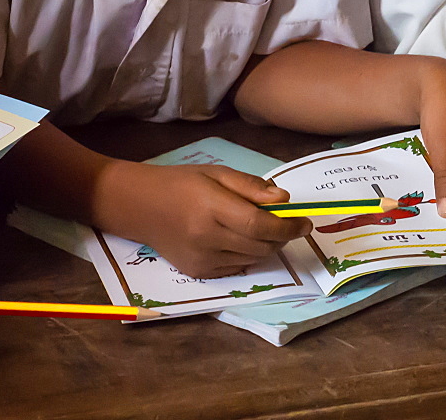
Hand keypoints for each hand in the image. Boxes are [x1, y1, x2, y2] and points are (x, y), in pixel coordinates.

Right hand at [94, 161, 311, 278]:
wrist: (140, 206)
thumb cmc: (180, 183)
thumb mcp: (215, 173)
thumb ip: (249, 186)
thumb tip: (283, 200)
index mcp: (211, 207)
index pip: (259, 224)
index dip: (287, 226)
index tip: (305, 222)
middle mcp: (207, 237)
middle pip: (261, 246)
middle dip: (281, 237)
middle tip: (287, 224)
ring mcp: (202, 259)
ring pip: (252, 259)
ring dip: (267, 247)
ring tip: (264, 230)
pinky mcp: (198, 272)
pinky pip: (237, 268)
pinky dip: (248, 256)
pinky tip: (240, 240)